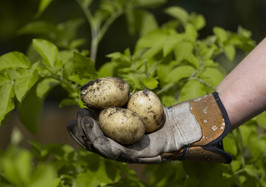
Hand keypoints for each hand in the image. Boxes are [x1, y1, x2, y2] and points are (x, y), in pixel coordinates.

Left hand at [67, 92, 231, 163]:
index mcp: (140, 156)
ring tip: (76, 117)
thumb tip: (187, 150)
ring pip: (104, 136)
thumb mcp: (188, 141)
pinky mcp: (130, 130)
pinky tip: (91, 109)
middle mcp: (132, 151)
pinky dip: (100, 118)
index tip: (87, 124)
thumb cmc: (190, 133)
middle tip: (74, 120)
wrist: (191, 126)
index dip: (98, 139)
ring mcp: (130, 140)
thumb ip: (183, 147)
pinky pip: (111, 125)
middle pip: (103, 146)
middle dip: (86, 135)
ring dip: (88, 128)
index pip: (113, 151)